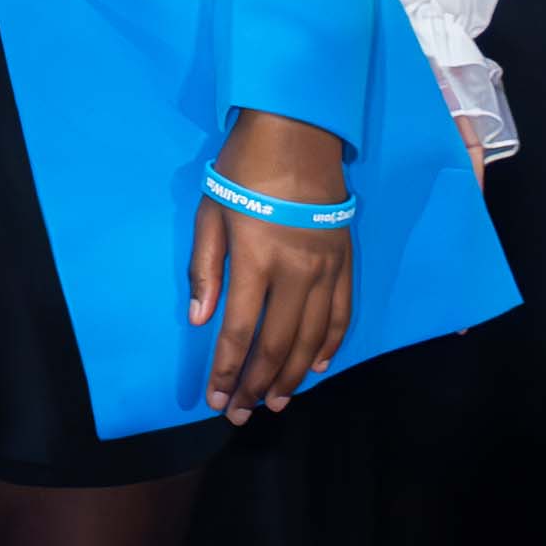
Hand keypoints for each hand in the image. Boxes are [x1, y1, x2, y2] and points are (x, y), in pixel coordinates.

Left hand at [189, 108, 353, 415]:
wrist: (298, 133)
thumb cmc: (243, 171)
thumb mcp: (210, 213)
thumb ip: (205, 270)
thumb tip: (200, 320)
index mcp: (255, 260)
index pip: (238, 330)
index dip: (226, 370)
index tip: (215, 398)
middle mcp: (296, 271)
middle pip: (277, 343)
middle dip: (257, 383)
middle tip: (243, 413)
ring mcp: (326, 268)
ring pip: (312, 337)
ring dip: (292, 375)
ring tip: (275, 401)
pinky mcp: (346, 260)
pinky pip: (342, 313)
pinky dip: (329, 345)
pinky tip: (314, 366)